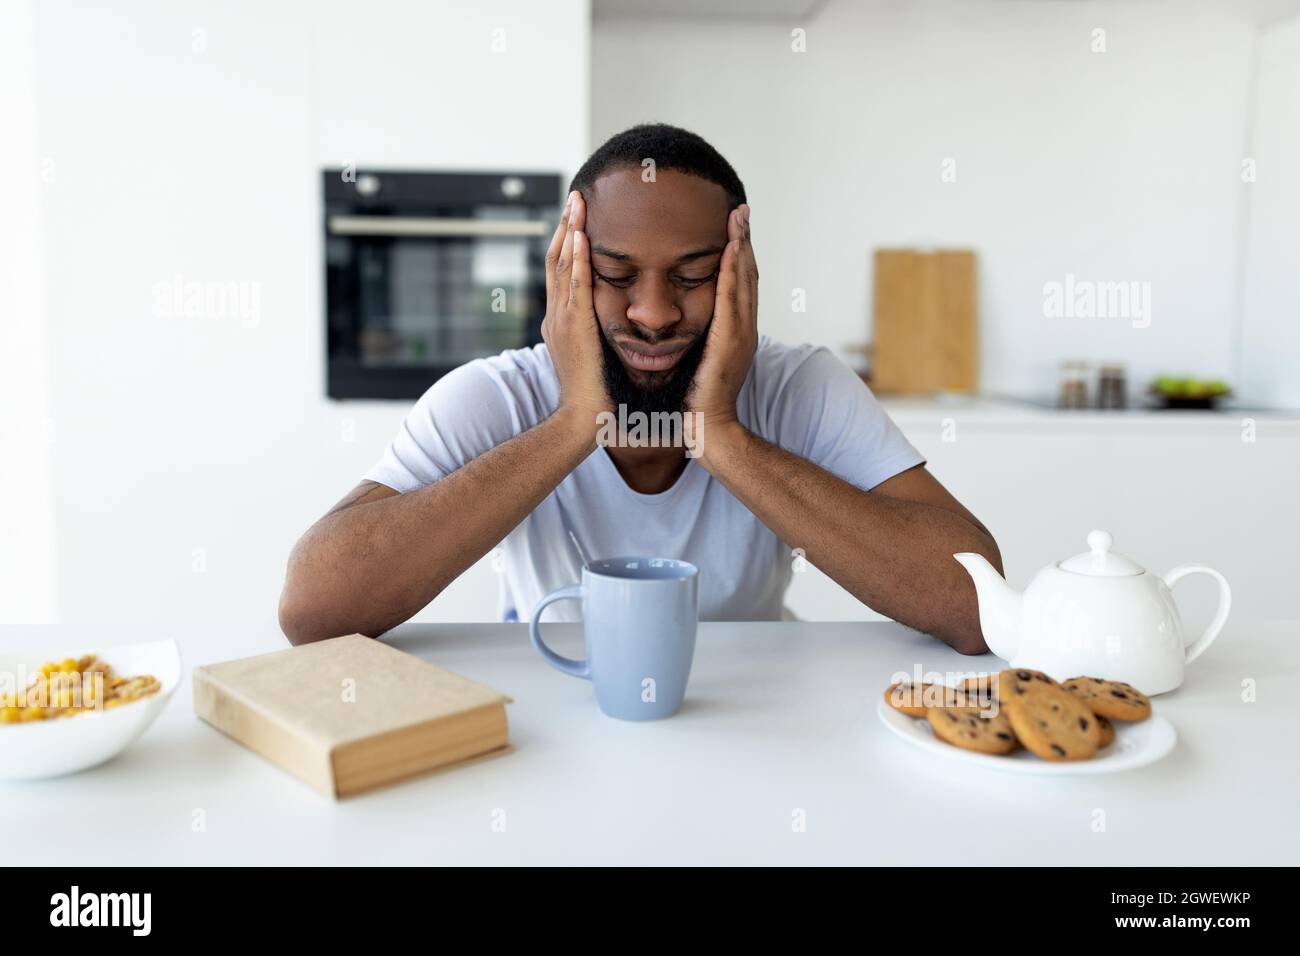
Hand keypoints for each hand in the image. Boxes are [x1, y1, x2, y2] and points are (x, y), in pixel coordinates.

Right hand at [541, 191, 609, 435]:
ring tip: (577, 203)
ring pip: (561, 266)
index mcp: (562, 321)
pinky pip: (574, 287)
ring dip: (568, 232)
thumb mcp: (594, 356)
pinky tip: (580, 237)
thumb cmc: (595, 394)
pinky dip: (575, 260)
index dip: (568, 241)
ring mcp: (561, 321)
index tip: (578, 217)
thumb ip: (598, 336)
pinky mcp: (573, 329)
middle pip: (556, 260)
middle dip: (565, 226)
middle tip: (575, 196)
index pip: (562, 271)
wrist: (582, 420)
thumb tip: (613, 325)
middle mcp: (556, 315)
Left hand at [687, 203, 757, 431]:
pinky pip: (731, 300)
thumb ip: (700, 341)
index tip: (734, 228)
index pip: (739, 284)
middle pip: (747, 275)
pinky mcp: (731, 342)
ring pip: (744, 282)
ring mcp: (741, 335)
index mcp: (736, 332)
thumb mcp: (700, 361)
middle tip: (741, 210)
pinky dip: (733, 273)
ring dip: (742, 247)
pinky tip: (731, 250)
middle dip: (745, 241)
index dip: (739, 255)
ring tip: (738, 218)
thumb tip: (688, 325)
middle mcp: (744, 329)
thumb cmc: (697, 401)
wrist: (709, 429)